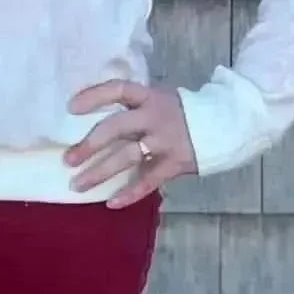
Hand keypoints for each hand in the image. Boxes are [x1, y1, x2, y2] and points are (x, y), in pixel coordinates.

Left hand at [65, 81, 198, 207]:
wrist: (225, 125)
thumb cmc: (182, 114)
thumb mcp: (160, 100)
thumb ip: (135, 108)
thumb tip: (96, 120)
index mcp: (150, 97)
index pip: (118, 89)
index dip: (94, 96)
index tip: (71, 108)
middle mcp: (155, 117)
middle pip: (116, 127)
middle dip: (89, 144)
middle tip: (68, 160)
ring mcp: (165, 141)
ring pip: (127, 157)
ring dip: (100, 172)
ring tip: (78, 185)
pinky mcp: (174, 163)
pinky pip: (148, 181)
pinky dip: (129, 194)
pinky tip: (111, 203)